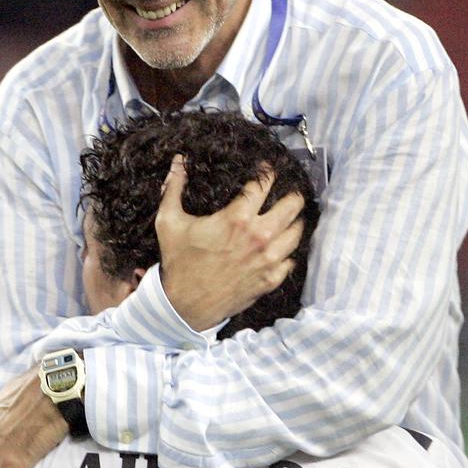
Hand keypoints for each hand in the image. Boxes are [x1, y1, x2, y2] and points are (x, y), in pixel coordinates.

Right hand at [155, 155, 304, 330]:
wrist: (185, 306)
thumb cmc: (178, 263)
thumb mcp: (169, 223)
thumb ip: (174, 188)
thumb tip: (178, 161)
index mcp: (237, 218)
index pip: (264, 184)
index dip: (268, 171)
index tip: (268, 167)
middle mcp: (259, 236)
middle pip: (293, 204)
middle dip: (292, 194)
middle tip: (287, 191)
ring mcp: (269, 259)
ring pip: (298, 231)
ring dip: (295, 221)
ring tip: (289, 216)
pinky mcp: (271, 279)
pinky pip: (292, 259)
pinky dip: (289, 251)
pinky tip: (282, 246)